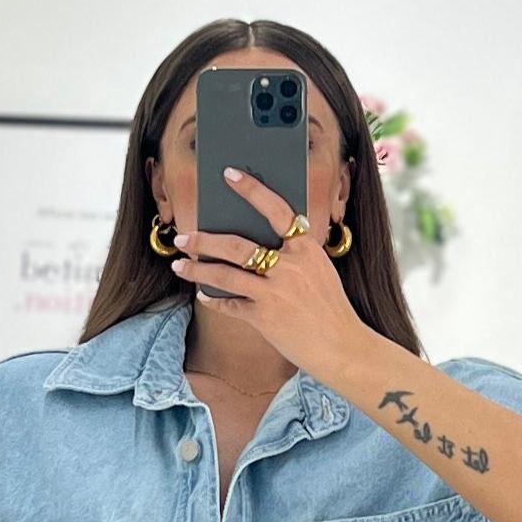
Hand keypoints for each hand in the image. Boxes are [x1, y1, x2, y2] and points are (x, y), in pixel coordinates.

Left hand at [168, 165, 364, 386]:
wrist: (342, 346)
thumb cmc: (329, 307)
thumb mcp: (319, 271)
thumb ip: (292, 254)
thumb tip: (254, 241)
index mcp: (306, 249)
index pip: (276, 209)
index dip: (252, 189)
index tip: (229, 174)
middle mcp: (289, 266)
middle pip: (237, 245)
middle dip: (203, 240)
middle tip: (182, 236)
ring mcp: (275, 292)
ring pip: (225, 275)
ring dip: (197, 268)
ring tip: (179, 264)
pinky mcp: (264, 318)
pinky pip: (230, 304)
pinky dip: (214, 299)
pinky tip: (203, 294)